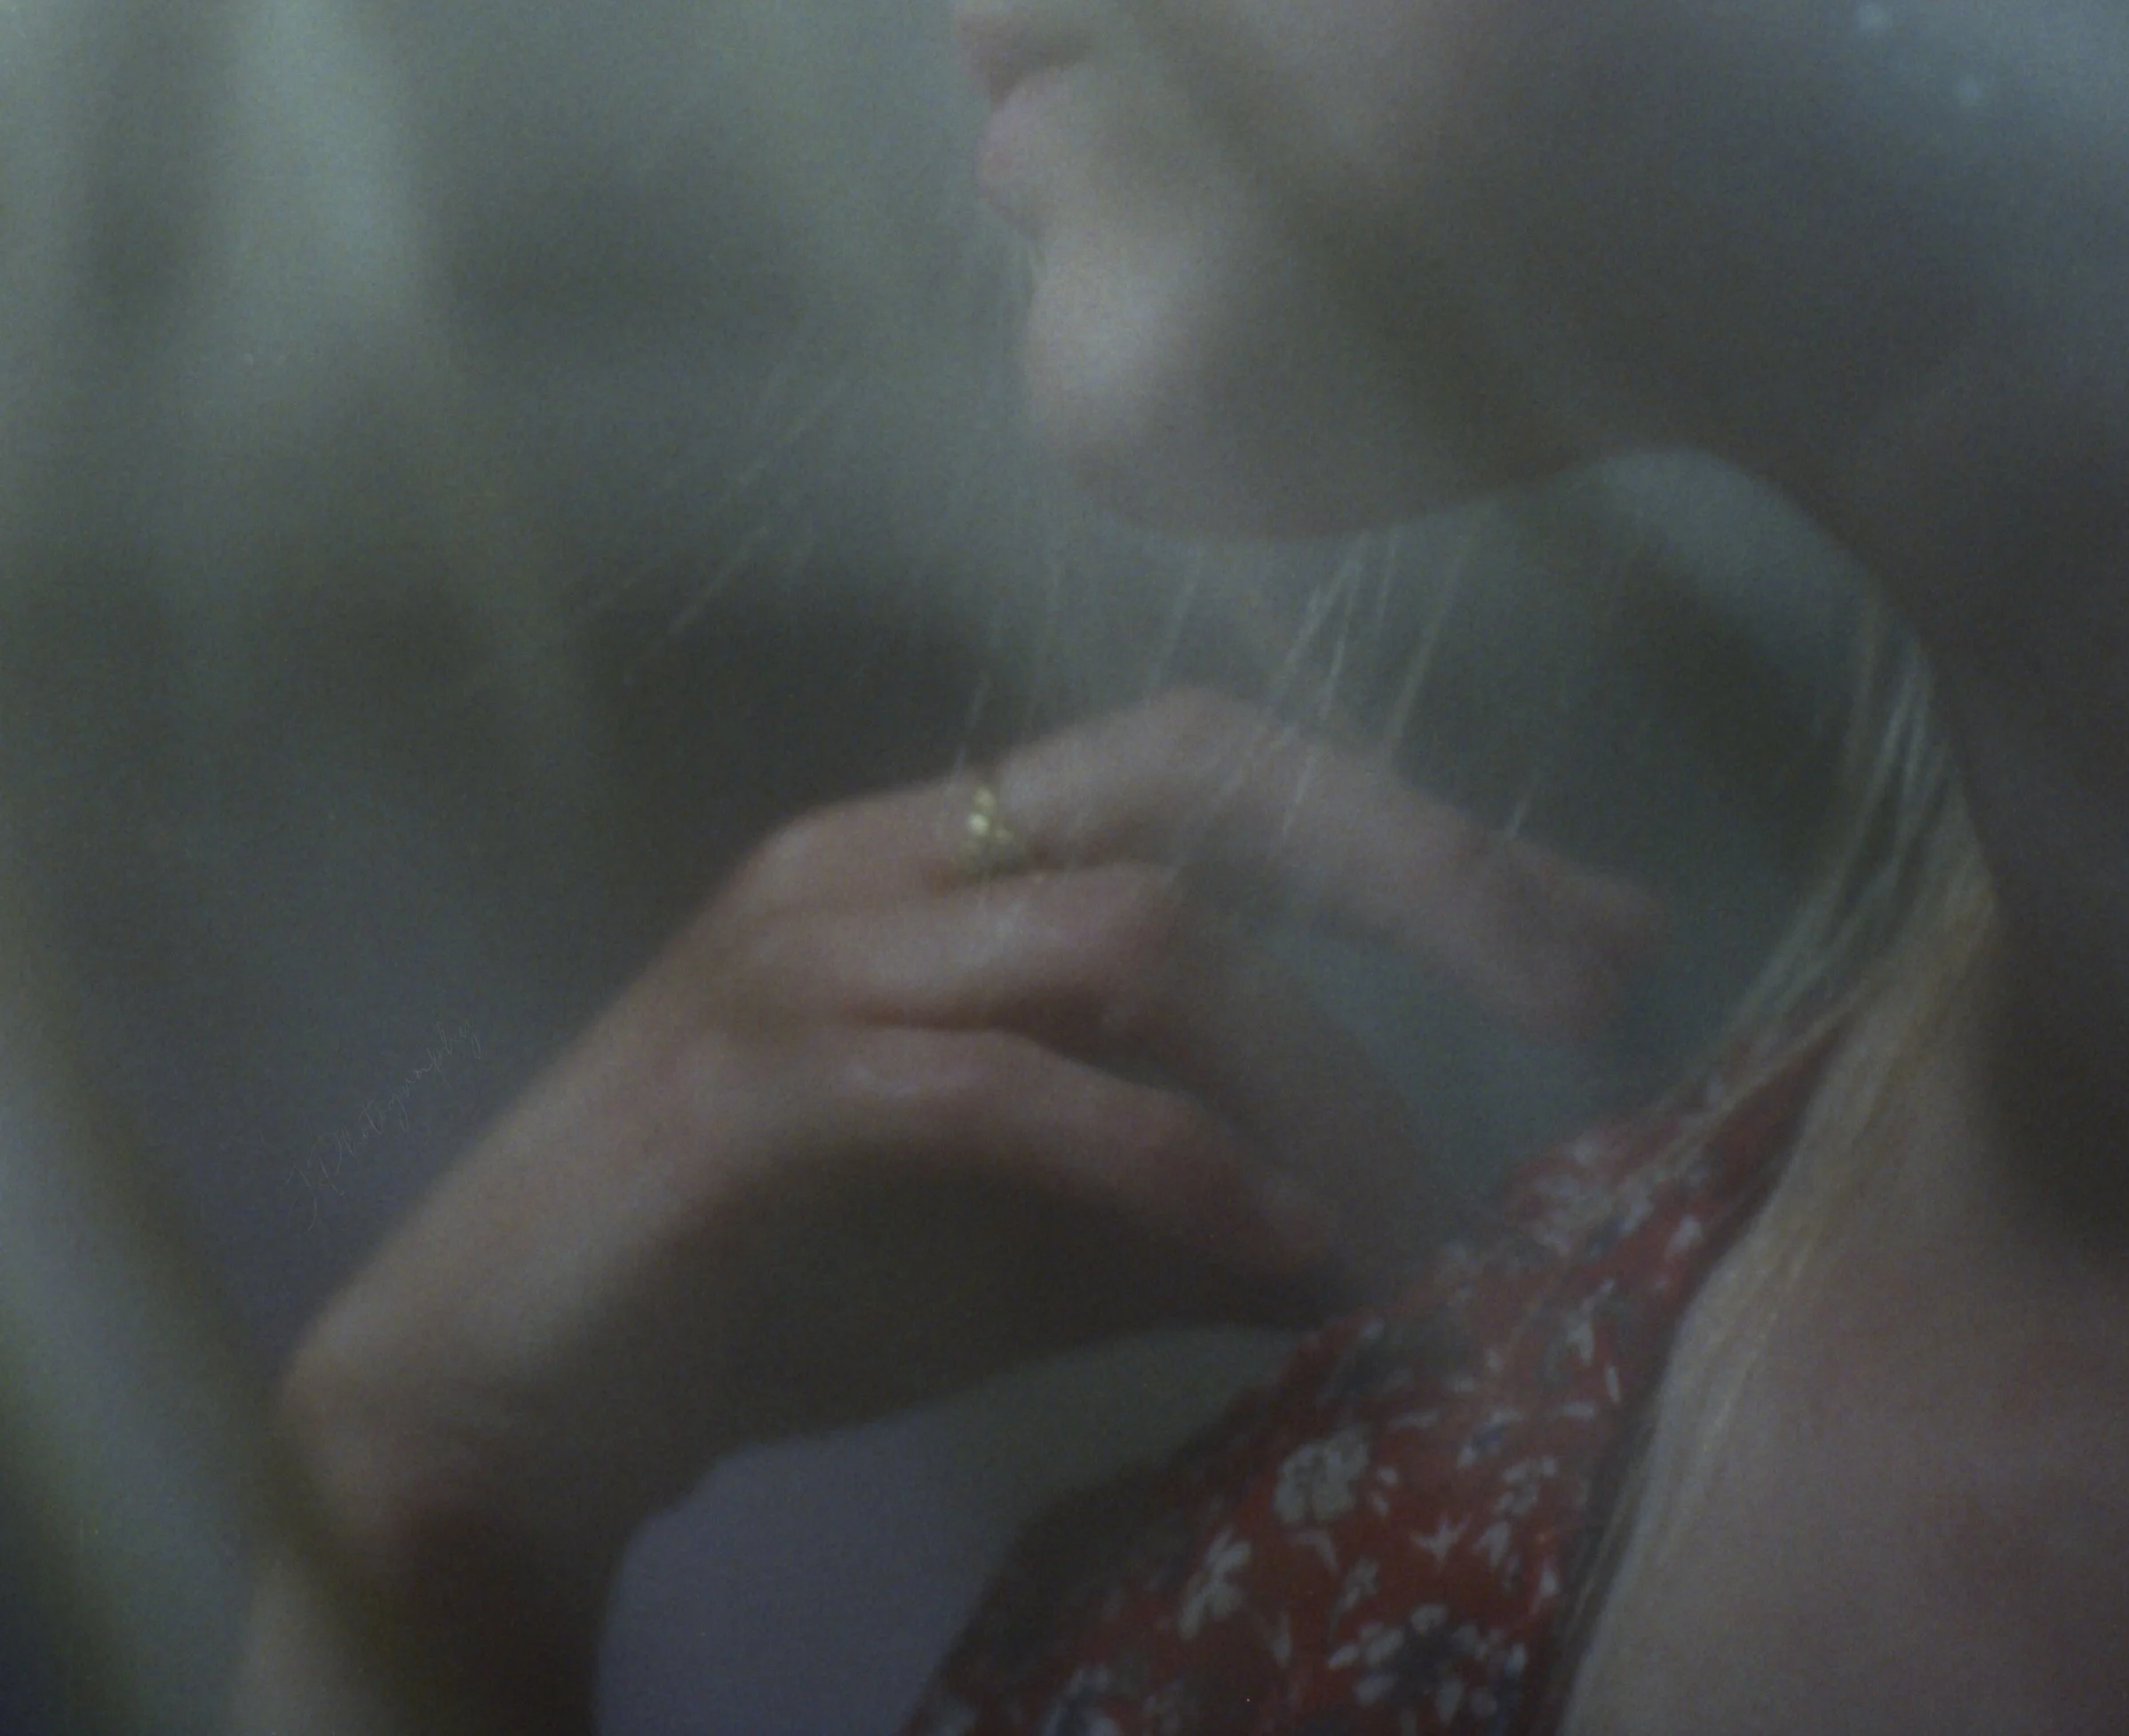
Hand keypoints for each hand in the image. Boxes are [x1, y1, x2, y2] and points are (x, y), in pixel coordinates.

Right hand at [271, 689, 1653, 1730]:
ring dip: (1309, 1075)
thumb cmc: (761, 1297)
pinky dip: (1174, 1168)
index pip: (1211, 764)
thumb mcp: (1022, 1244)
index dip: (1411, 827)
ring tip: (1408, 1217)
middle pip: (1193, 777)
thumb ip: (1192, 1209)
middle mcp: (878, 854)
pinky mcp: (761, 1094)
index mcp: (940, 847)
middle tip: (1583, 979)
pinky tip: (1282, 1256)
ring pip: (1131, 935)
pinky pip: (1015, 1090)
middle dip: (1414, 862)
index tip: (1597, 932)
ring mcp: (811, 957)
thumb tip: (1397, 1235)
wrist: (491, 1403)